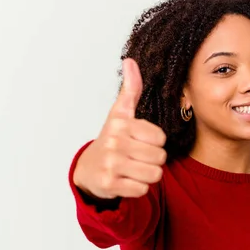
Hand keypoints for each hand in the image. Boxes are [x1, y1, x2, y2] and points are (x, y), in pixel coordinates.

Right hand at [73, 58, 166, 198]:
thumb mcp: (120, 114)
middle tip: (138, 157)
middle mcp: (114, 142)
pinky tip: (127, 180)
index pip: (160, 137)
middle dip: (153, 160)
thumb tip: (130, 60)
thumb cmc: (112, 140)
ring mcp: (111, 164)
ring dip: (148, 175)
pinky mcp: (110, 184)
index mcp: (121, 123)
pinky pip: (142, 189)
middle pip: (160, 157)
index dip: (155, 142)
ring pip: (154, 174)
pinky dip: (139, 187)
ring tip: (135, 169)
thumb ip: (130, 89)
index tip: (141, 141)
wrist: (89, 169)